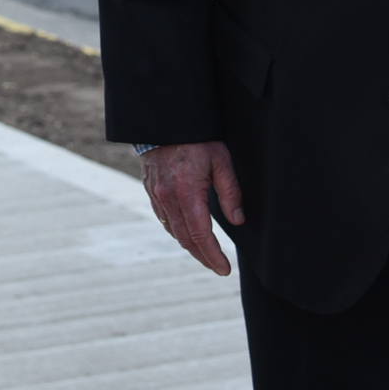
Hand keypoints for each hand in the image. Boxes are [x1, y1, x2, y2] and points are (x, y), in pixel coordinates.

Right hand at [142, 141, 245, 276]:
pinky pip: (163, 218)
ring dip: (189, 246)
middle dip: (203, 257)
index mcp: (187, 193)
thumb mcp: (221, 160)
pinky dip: (176, 230)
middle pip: (185, 239)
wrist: (164, 120)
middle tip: (218, 267)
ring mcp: (156, 195)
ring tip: (205, 253)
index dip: (213, 256)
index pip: (201, 235)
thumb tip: (238, 220)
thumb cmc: (196, 139)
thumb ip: (231, 192)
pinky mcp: (150, 190)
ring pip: (173, 231)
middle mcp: (168, 198)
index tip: (224, 269)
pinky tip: (186, 232)